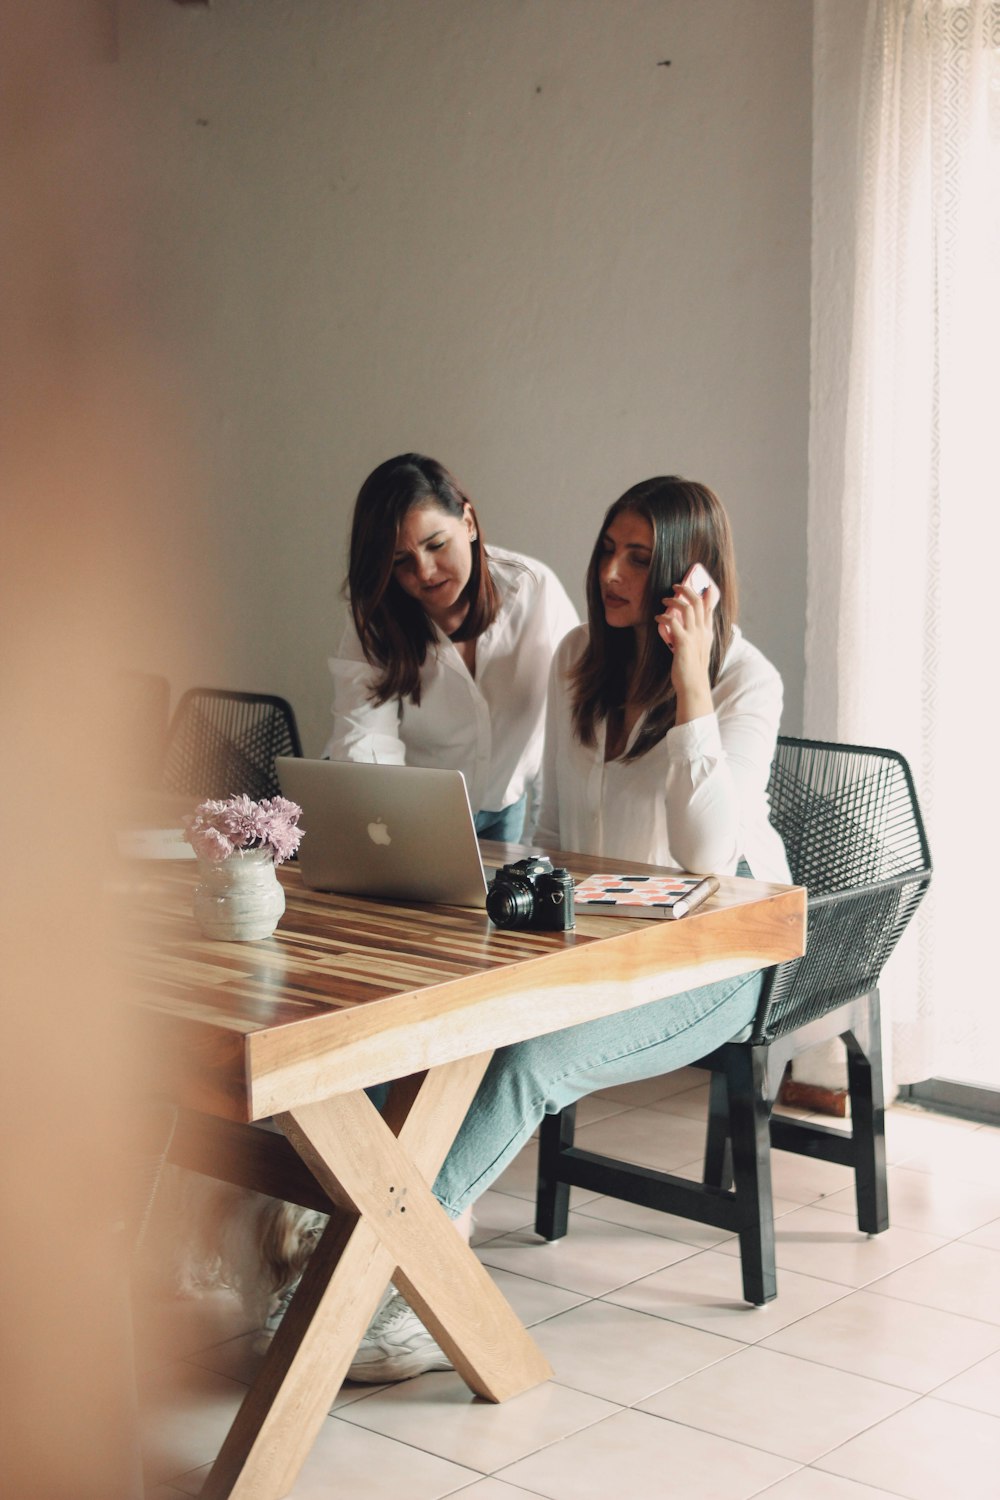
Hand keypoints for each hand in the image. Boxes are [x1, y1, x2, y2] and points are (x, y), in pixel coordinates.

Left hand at [655, 581, 715, 723]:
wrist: (693, 686)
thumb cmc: (692, 670)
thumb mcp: (696, 649)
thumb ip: (692, 636)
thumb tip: (679, 626)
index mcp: (707, 632)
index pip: (709, 607)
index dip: (704, 593)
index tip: (699, 585)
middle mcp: (703, 631)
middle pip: (698, 602)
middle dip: (686, 589)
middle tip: (675, 586)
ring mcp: (694, 636)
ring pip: (687, 607)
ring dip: (674, 600)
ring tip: (664, 600)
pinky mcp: (683, 642)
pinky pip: (673, 622)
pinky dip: (664, 617)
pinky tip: (657, 618)